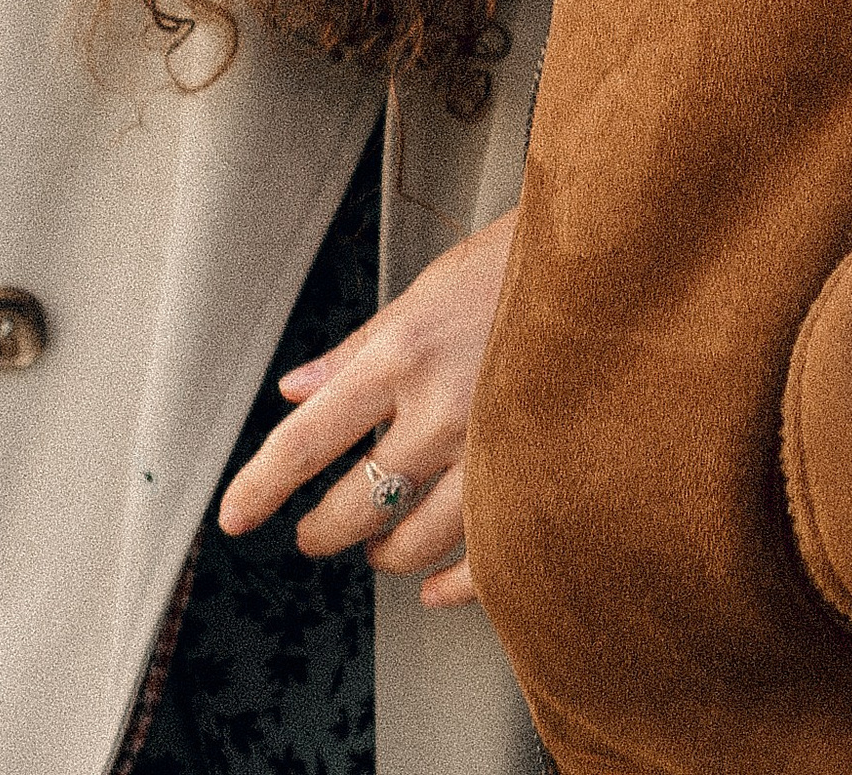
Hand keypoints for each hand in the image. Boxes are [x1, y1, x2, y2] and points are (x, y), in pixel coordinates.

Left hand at [216, 205, 515, 614]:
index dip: (261, 484)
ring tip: (378, 546)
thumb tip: (295, 390)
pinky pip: (485, 563)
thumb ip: (359, 347)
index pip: (308, 437)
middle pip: (356, 503)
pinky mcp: (541, 480)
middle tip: (314, 532)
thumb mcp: (430, 286)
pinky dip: (452, 587)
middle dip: (323, 529)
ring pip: (415, 540)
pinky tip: (436, 588)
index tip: (234, 517)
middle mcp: (441, 408)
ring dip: (385, 553)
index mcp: (404, 352)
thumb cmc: (522, 262)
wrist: (617, 262)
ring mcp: (494, 451)